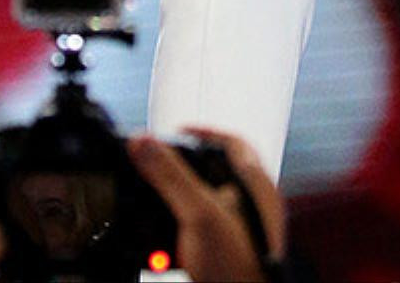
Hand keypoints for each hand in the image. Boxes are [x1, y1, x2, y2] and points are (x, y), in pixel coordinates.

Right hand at [128, 127, 286, 282]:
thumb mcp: (198, 213)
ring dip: (182, 202)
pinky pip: (206, 233)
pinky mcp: (234, 254)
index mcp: (256, 186)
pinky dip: (184, 231)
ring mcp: (245, 231)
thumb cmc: (238, 268)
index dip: (205, 132)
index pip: (234, 143)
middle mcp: (255, 207)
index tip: (179, 131)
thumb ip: (170, 175)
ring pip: (211, 204)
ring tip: (160, 204)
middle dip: (188, 169)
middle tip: (165, 167)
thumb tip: (143, 142)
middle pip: (219, 172)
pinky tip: (169, 242)